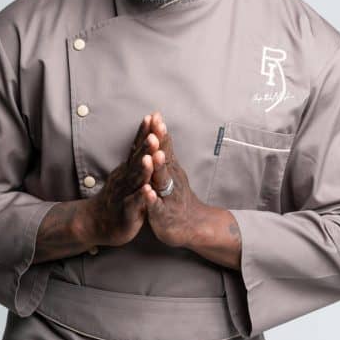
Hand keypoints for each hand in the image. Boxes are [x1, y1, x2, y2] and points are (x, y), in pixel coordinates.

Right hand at [83, 114, 154, 246]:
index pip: (137, 146)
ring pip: (135, 180)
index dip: (145, 131)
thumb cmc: (117, 197)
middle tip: (154, 129)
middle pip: (137, 159)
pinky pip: (134, 204)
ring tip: (150, 157)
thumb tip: (148, 134)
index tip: (154, 115)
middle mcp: (125, 178)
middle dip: (146, 144)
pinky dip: (140, 197)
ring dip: (143, 168)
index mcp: (128, 169)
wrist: (96, 223)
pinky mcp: (126, 212)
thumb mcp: (127, 174)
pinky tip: (147, 191)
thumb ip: (137, 157)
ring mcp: (124, 194)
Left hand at [142, 112, 207, 247]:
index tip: (155, 115)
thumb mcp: (172, 168)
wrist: (192, 224)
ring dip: (158, 168)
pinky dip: (152, 200)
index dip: (160, 132)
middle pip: (164, 159)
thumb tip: (159, 122)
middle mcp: (170, 179)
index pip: (164, 146)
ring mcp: (168, 196)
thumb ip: (165, 147)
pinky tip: (147, 193)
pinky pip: (157, 207)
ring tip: (154, 156)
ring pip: (163, 181)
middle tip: (156, 129)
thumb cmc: (176, 193)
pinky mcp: (163, 215)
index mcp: (169, 168)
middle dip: (159, 144)